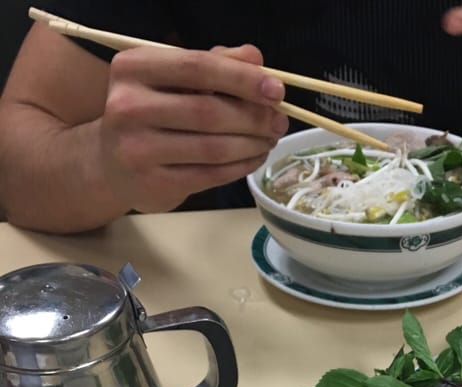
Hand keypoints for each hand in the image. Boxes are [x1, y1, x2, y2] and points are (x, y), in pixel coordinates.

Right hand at [99, 44, 288, 212]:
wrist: (111, 163)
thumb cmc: (151, 113)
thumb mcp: (174, 79)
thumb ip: (214, 64)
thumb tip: (256, 58)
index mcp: (134, 68)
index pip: (197, 67)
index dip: (242, 78)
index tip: (276, 90)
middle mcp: (128, 106)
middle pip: (208, 110)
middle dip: (253, 117)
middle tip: (279, 121)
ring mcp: (138, 149)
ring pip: (212, 147)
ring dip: (251, 144)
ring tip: (269, 139)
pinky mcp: (154, 183)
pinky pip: (210, 175)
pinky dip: (239, 166)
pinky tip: (253, 158)